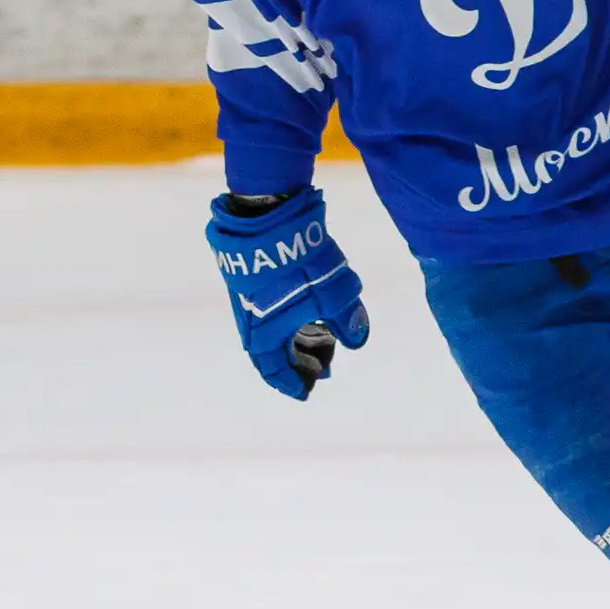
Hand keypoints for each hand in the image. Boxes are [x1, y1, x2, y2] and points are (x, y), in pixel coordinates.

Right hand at [207, 187, 368, 400]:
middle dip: (302, 360)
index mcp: (265, 336)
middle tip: (326, 363)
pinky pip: (272, 309)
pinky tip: (310, 306)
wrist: (266, 218)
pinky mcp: (253, 279)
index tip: (308, 390)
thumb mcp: (332, 293)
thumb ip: (347, 320)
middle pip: (276, 353)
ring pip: (275, 330)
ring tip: (325, 334)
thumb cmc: (298, 262)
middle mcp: (251, 322)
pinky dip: (292, 316)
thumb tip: (359, 340)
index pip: (275, 371)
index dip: (293, 383)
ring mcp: (250, 300)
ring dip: (299, 337)